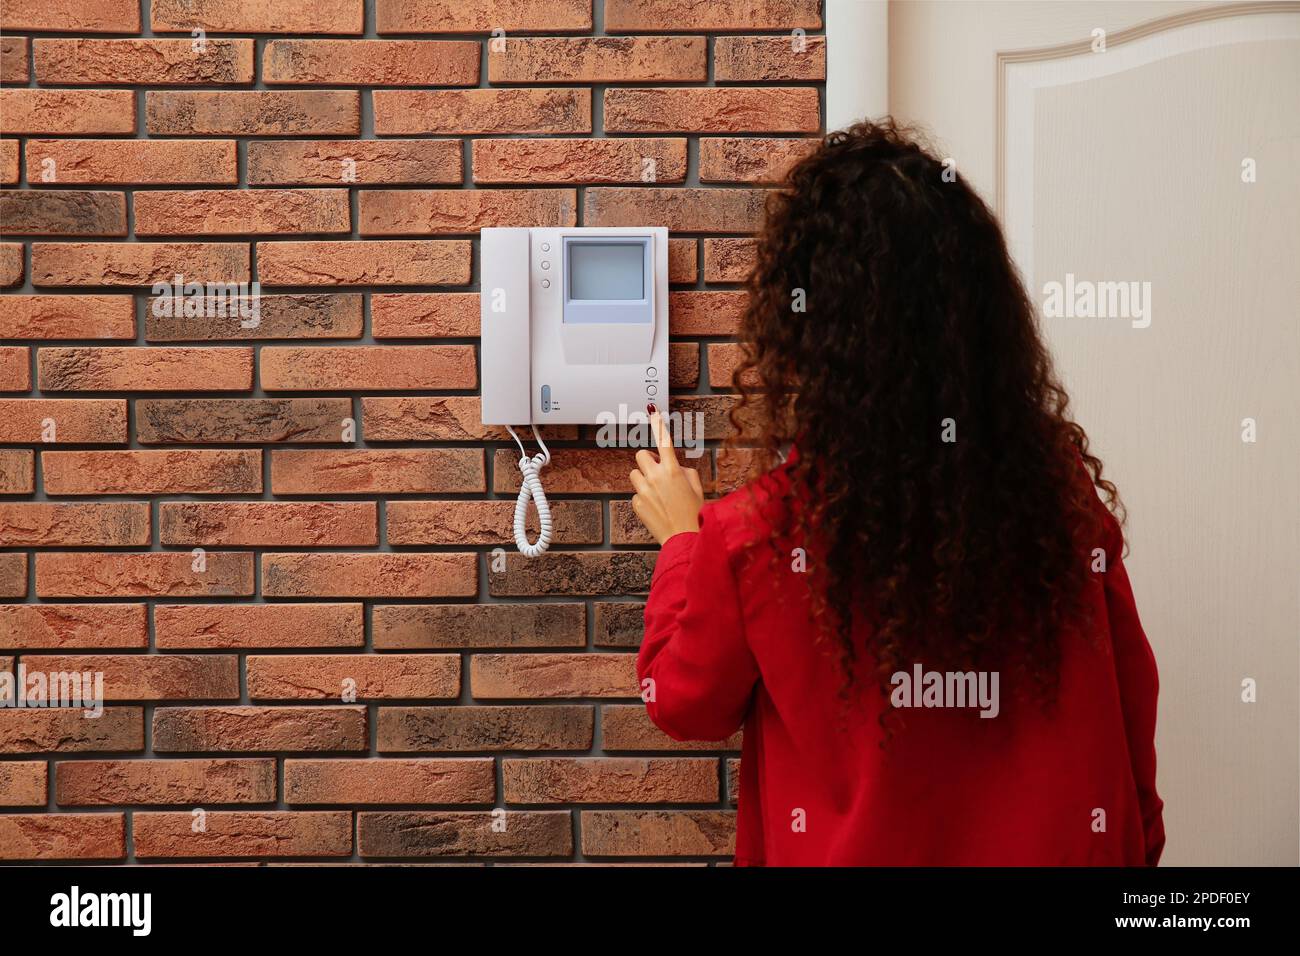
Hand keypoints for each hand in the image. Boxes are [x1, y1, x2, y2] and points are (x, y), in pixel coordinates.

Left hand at [630, 411, 703, 544]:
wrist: (684, 539)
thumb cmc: (695, 513)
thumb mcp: (696, 488)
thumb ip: (684, 471)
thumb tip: (674, 467)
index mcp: (673, 470)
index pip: (663, 440)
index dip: (658, 424)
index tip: (652, 410)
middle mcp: (655, 477)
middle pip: (641, 455)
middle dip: (649, 461)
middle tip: (659, 472)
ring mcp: (643, 491)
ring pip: (635, 473)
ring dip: (645, 478)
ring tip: (658, 493)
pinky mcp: (636, 504)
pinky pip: (636, 493)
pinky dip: (644, 497)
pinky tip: (656, 508)